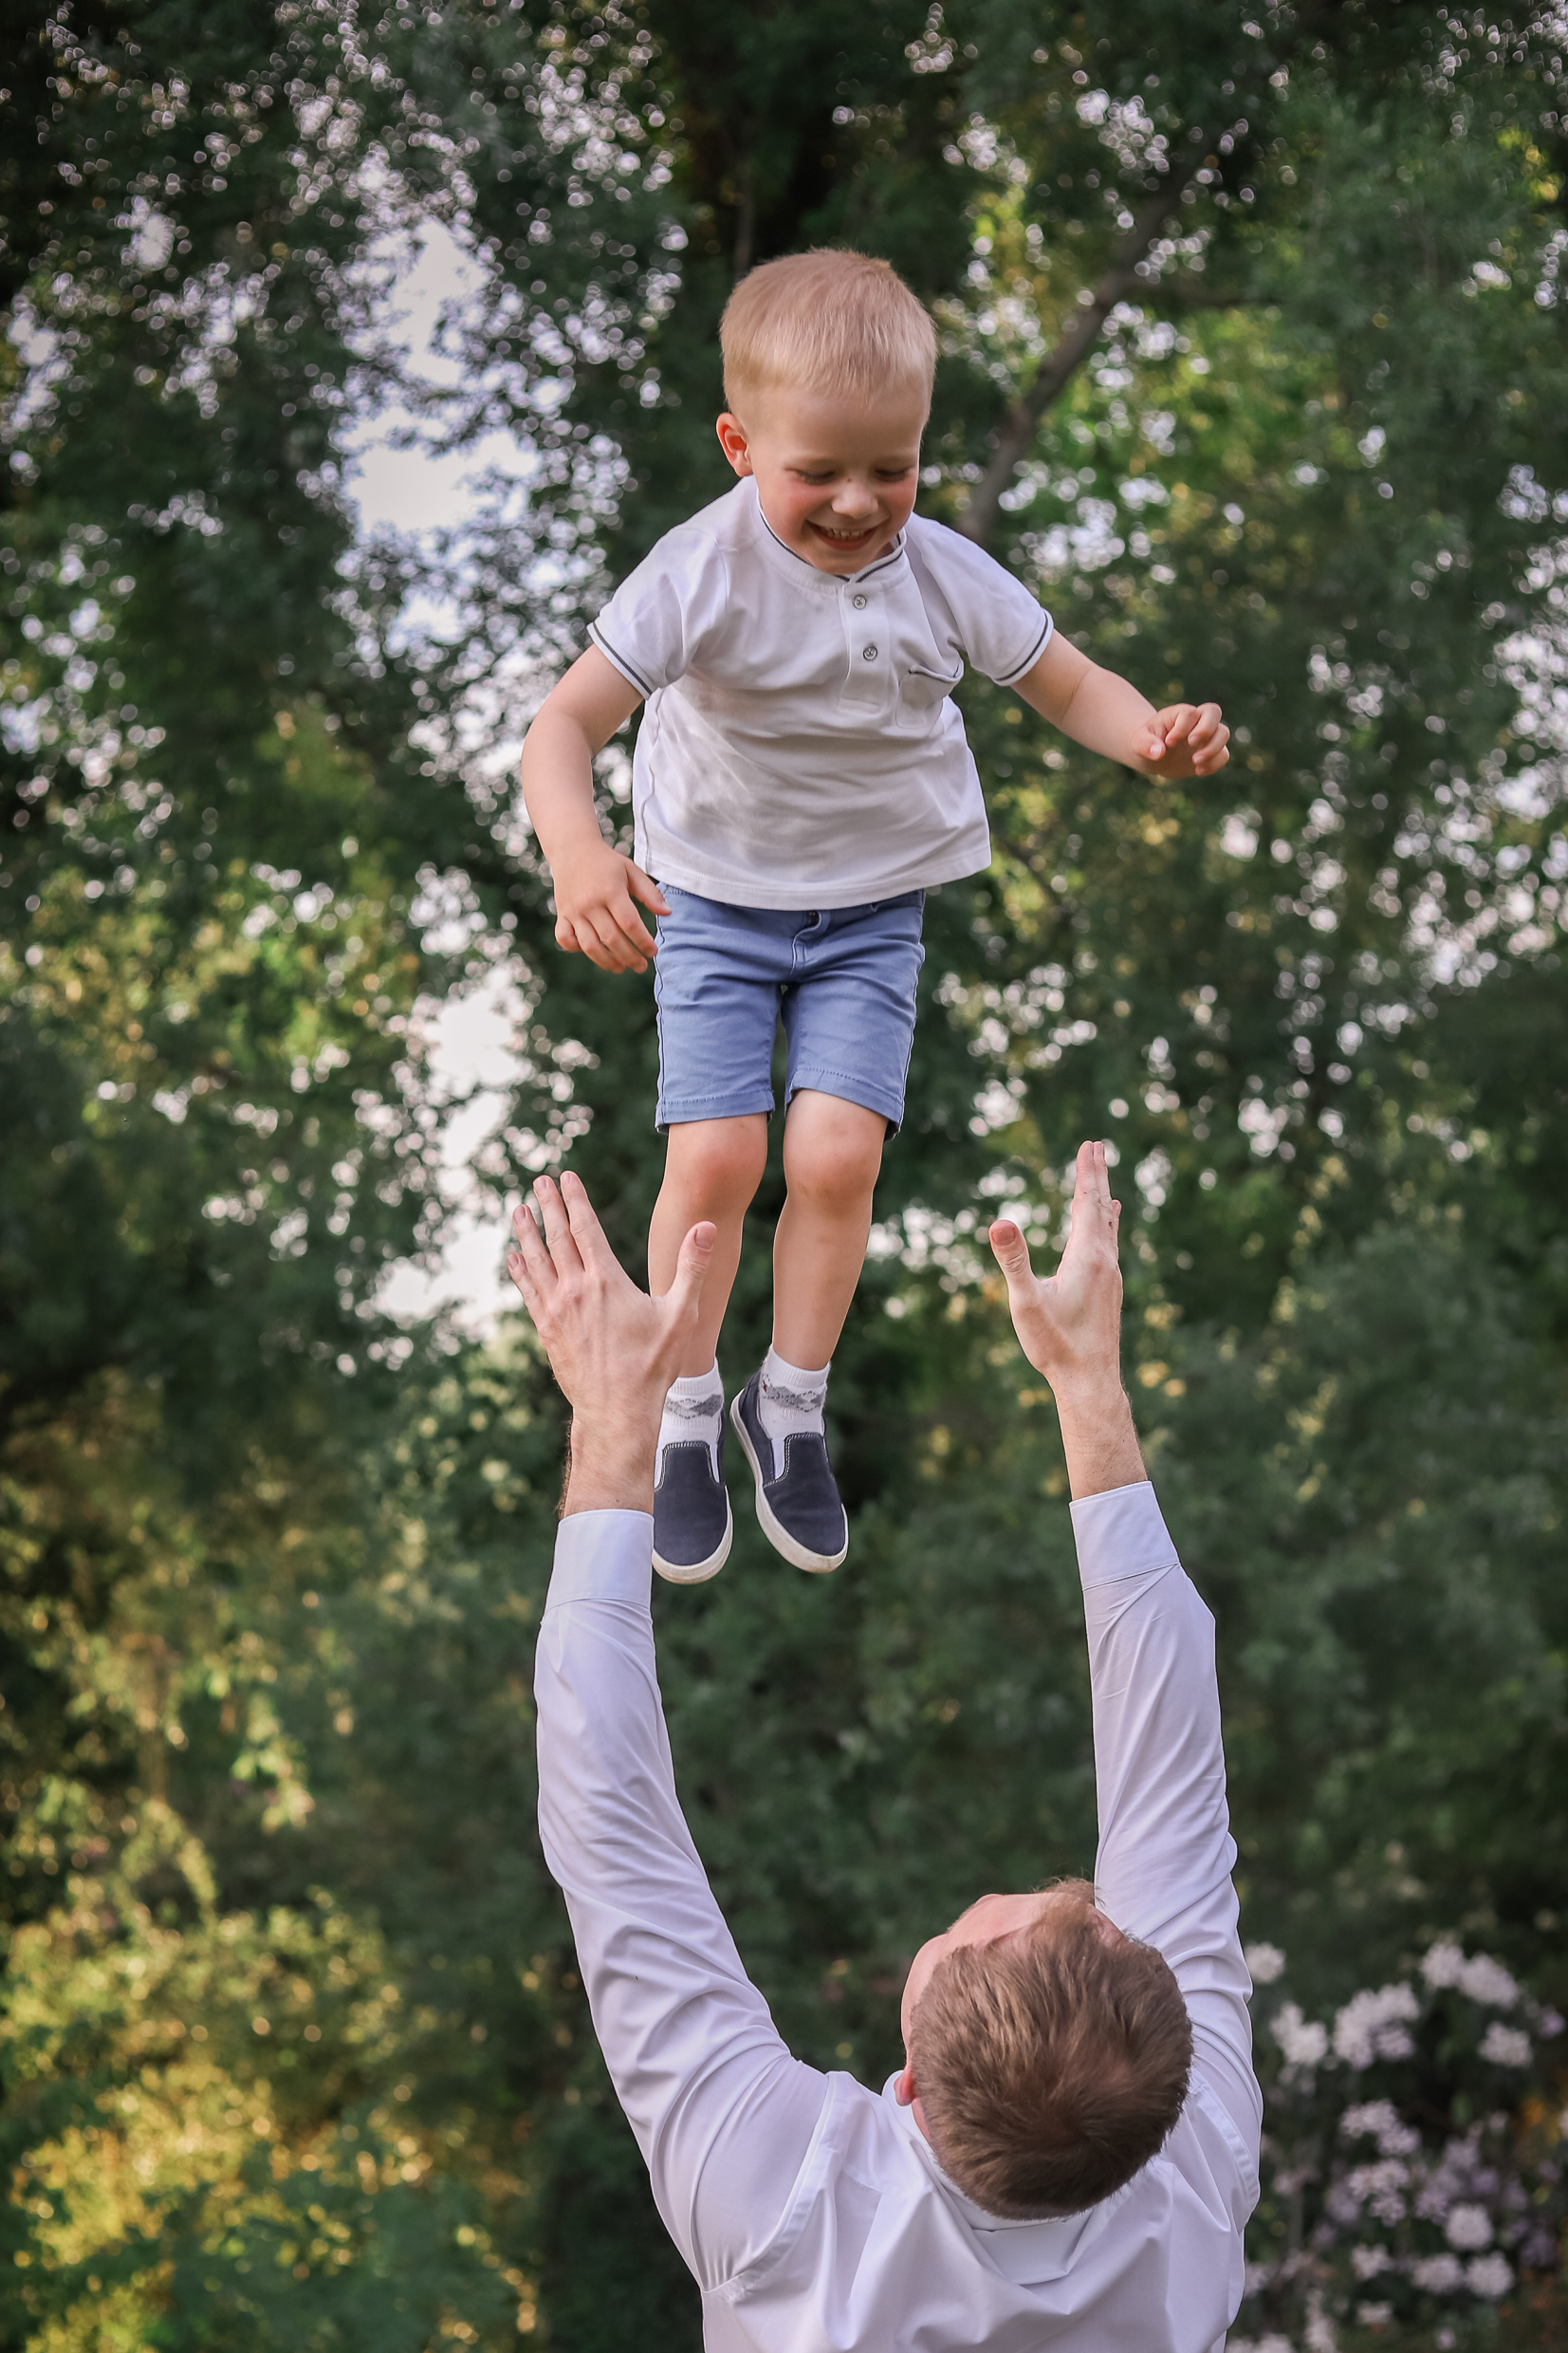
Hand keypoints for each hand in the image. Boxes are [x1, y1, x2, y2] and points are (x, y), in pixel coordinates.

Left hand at [507, 1173, 713, 1511]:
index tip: (565, 1176)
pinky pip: (529, 1291)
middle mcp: (575, 1290)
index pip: (585, 1227)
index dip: (575, 1199)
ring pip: (537, 1261)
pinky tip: (514, 1257)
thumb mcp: (680, 1314)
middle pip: (557, 1237)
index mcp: (605, 1281)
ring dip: (527, 1233)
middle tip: (538, 1181)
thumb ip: (692, 1267)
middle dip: (548, 1206)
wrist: (617, 1410)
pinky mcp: (547, 1331)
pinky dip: (521, 1271)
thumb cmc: (653, 1364)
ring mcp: (556, 1311)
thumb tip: (706, 1227)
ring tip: (518, 1210)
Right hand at [553, 842, 668, 973]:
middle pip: (611, 939)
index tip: (652, 951)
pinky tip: (592, 951)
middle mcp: (590, 903)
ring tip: (621, 967)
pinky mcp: (562, 914)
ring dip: (606, 961)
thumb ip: (650, 893)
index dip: (643, 941)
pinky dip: (576, 949)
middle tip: (642, 966)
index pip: (630, 924)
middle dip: (629, 957)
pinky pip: (565, 939)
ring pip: (589, 945)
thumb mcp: (631, 871)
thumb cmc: (607, 862)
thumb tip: (667, 913)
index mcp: (611, 891)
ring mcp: (573, 910)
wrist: (573, 848)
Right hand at [989, 1140, 1124, 1397]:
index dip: (1087, 1173)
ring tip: (1107, 1190)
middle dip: (1097, 1178)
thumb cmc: (1056, 1345)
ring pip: (1108, 1230)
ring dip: (1103, 1204)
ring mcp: (1111, 1279)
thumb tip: (1000, 1222)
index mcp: (1087, 1257)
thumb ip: (1014, 1260)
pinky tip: (1105, 1240)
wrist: (1091, 1382)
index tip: (1091, 1144)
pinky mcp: (1110, 1295)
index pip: (1088, 1203)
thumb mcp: (1026, 1302)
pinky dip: (1106, 1230)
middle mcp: (1105, 1263)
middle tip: (1098, 1147)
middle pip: (1102, 1210)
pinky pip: (1109, 1249)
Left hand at [1142, 701, 1229, 777]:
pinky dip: (1214, 764)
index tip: (1169, 742)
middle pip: (1214, 712)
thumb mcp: (1139, 742)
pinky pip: (1223, 755)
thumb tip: (1159, 752)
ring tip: (1195, 761)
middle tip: (1191, 743)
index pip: (1189, 713)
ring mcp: (1206, 737)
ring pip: (1223, 733)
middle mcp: (1196, 721)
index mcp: (1179, 714)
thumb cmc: (1146, 742)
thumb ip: (1146, 744)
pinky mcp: (1211, 753)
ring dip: (1213, 748)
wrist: (1152, 756)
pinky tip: (1198, 771)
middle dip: (1205, 729)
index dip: (1182, 728)